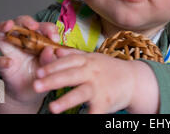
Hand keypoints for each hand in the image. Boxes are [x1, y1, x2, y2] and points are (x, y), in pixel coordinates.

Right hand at [0, 16, 61, 111]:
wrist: (30, 93)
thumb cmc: (42, 73)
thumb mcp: (51, 66)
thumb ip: (51, 58)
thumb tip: (50, 50)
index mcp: (36, 39)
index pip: (41, 26)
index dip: (48, 28)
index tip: (55, 38)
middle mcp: (21, 41)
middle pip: (20, 22)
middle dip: (26, 20)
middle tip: (33, 26)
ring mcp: (10, 52)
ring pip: (1, 32)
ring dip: (4, 26)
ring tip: (9, 25)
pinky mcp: (4, 67)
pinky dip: (2, 61)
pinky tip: (9, 62)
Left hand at [33, 49, 159, 113]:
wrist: (134, 80)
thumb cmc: (110, 69)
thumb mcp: (93, 58)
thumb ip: (74, 55)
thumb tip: (55, 50)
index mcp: (88, 61)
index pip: (68, 61)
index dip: (53, 66)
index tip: (38, 71)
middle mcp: (93, 73)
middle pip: (71, 75)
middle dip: (53, 79)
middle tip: (35, 85)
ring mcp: (99, 88)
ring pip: (81, 93)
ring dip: (67, 100)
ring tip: (52, 108)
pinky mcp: (105, 103)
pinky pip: (95, 112)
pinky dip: (89, 116)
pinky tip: (79, 119)